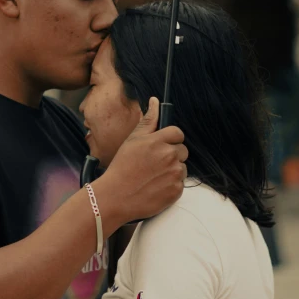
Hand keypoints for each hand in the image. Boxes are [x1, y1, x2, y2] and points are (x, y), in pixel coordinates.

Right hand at [95, 97, 187, 223]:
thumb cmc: (121, 167)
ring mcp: (174, 174)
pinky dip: (171, 186)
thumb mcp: (132, 140)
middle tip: (154, 164)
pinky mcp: (176, 191)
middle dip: (172, 155)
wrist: (116, 197)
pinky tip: (156, 187)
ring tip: (153, 177)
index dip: (170, 139)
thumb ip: (148, 120)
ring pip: (182, 168)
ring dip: (172, 170)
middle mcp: (169, 156)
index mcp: (158, 141)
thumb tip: (155, 101)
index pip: (177, 133)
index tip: (161, 146)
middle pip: (182, 150)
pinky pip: (180, 184)